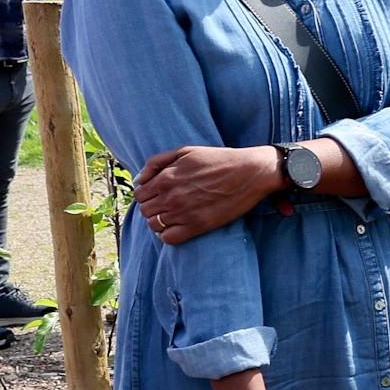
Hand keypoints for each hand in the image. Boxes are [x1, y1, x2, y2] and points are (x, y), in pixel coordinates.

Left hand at [135, 146, 281, 244]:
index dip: (147, 194)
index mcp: (166, 178)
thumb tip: (139, 180)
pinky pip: (169, 238)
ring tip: (174, 215)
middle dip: (153, 207)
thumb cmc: (219, 160)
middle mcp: (171, 197)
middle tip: (167, 204)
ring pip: (154, 224)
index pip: (140, 194)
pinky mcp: (198, 226)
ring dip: (160, 220)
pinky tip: (177, 226)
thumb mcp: (185, 151)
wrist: (250, 172)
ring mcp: (184, 212)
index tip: (158, 194)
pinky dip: (168, 234)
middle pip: (145, 210)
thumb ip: (156, 163)